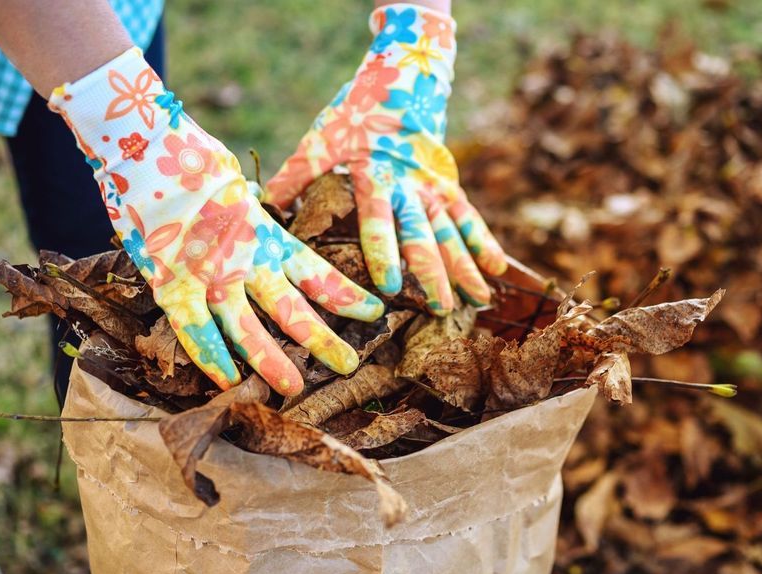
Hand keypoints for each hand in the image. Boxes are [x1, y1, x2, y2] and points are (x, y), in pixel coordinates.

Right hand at [50, 48, 383, 393]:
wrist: (143, 141)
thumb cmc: (187, 157)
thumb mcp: (233, 183)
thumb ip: (247, 207)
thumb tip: (254, 204)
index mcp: (264, 231)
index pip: (315, 270)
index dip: (344, 294)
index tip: (374, 312)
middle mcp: (245, 256)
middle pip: (291, 307)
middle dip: (321, 339)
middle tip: (349, 366)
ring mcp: (209, 272)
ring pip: (247, 326)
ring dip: (271, 360)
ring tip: (295, 388)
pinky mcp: (171, 280)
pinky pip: (194, 326)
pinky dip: (209, 354)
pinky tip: (227, 381)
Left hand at [263, 3, 506, 314]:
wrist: (406, 76)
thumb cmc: (357, 110)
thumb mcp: (324, 136)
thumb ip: (298, 172)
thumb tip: (264, 203)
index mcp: (376, 174)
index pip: (380, 220)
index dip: (384, 253)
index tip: (391, 286)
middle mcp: (411, 184)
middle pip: (424, 234)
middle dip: (433, 273)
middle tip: (440, 307)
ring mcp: (434, 185)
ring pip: (452, 232)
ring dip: (466, 267)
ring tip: (478, 301)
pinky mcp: (449, 183)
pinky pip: (469, 216)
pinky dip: (484, 242)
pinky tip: (498, 269)